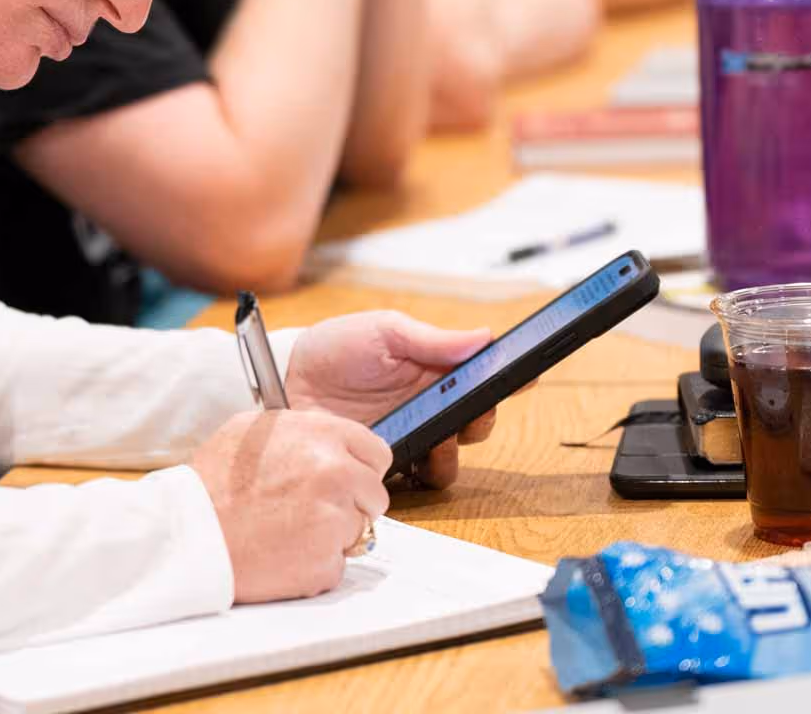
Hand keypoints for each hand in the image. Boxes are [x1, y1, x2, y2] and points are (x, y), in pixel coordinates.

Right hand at [190, 408, 390, 603]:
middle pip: (374, 494)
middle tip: (310, 511)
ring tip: (287, 532)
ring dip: (332, 536)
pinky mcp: (326, 562)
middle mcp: (335, 473)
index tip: (346, 481)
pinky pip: (337, 565)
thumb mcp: (251, 431)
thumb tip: (325, 435)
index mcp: (321, 436)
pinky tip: (282, 554)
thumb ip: (300, 430)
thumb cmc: (212, 486)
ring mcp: (334, 519)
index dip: (359, 469)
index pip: (375, 452)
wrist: (188, 537)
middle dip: (350, 505)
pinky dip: (315, 565)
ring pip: (358, 531)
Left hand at [286, 311, 503, 489]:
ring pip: (453, 458)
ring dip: (452, 450)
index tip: (523, 378)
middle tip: (468, 411)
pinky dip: (422, 471)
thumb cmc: (333, 348)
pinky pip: (420, 478)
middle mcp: (428, 405)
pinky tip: (410, 456)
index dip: (508, 379)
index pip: (482, 377)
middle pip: (478, 422)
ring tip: (436, 437)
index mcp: (434, 369)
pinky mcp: (388, 462)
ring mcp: (410, 436)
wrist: (286, 380)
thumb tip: (484, 338)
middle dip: (481, 418)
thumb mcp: (384, 332)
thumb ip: (433, 340)